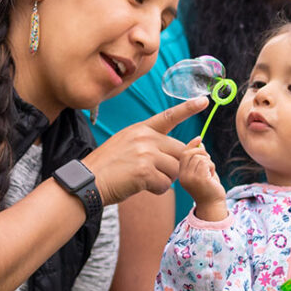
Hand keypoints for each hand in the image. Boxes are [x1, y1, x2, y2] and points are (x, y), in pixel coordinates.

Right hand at [82, 96, 208, 204]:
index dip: (188, 109)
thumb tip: (185, 147)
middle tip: (156, 173)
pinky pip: (166, 184)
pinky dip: (158, 189)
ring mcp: (145, 153)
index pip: (169, 116)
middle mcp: (145, 137)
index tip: (204, 101)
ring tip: (145, 180)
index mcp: (141, 129)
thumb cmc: (108, 167)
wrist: (86, 182)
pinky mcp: (144, 171)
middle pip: (180, 150)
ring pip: (175, 169)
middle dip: (174, 165)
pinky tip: (142, 187)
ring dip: (165, 179)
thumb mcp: (127, 145)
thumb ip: (152, 144)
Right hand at [178, 137, 227, 219]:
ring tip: (210, 172)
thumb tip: (200, 142)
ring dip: (209, 162)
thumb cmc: (209, 188)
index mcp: (181, 175)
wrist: (213, 205)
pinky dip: (212, 166)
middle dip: (202, 152)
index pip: (183, 154)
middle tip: (209, 160)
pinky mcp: (199, 179)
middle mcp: (183, 176)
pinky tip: (212, 175)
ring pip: (199, 157)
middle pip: (190, 153)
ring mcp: (190, 178)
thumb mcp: (203, 171)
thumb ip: (200, 158)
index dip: (191, 144)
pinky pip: (205, 162)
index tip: (199, 138)